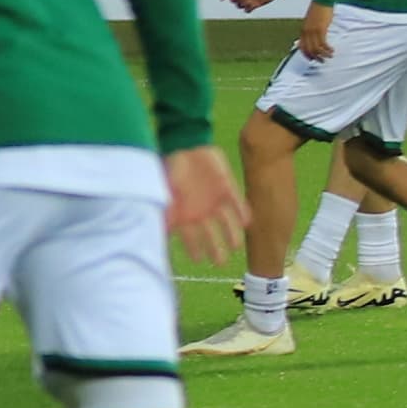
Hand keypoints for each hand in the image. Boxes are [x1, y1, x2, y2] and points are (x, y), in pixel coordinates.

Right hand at [160, 146, 247, 274]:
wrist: (186, 145)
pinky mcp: (227, 188)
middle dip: (214, 249)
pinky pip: (237, 203)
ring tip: (235, 245)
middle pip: (210, 236)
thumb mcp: (164, 188)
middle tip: (220, 262)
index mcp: (185, 215)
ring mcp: (215, 201)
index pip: (190, 238)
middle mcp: (202, 212)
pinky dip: (242, 211)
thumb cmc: (170, 168)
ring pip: (226, 223)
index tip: (197, 260)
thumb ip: (165, 208)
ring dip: (231, 234)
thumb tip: (160, 226)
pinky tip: (246, 221)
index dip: (193, 249)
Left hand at [297, 3, 334, 64]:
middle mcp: (306, 32)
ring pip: (316, 49)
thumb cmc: (318, 9)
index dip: (307, 55)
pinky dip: (327, 49)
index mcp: (303, 30)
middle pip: (309, 50)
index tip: (313, 59)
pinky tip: (332, 50)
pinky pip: (323, 44)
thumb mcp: (311, 21)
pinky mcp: (320, 29)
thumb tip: (312, 38)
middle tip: (322, 61)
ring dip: (323, 54)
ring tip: (330, 56)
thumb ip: (310, 29)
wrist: (322, 0)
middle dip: (316, 58)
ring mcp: (313, 31)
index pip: (302, 47)